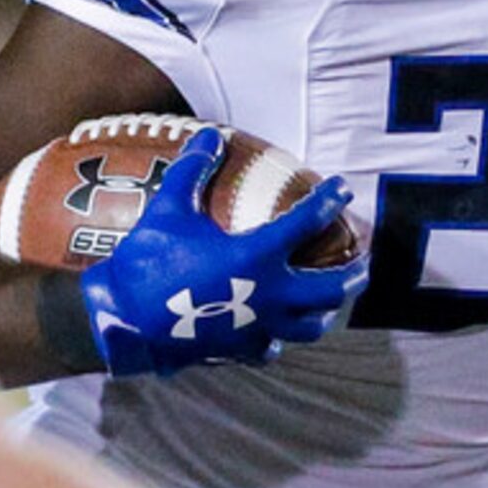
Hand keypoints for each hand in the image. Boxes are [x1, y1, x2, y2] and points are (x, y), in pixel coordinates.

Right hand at [80, 127, 367, 375]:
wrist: (124, 321)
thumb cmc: (147, 261)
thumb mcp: (169, 208)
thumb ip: (192, 170)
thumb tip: (210, 136)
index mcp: (256, 256)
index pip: (307, 223)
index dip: (329, 201)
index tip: (343, 189)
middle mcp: (269, 295)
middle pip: (330, 288)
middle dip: (354, 274)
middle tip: (363, 262)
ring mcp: (259, 328)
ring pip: (311, 326)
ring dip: (326, 311)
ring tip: (330, 301)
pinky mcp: (241, 351)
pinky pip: (273, 347)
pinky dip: (280, 337)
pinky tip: (277, 331)